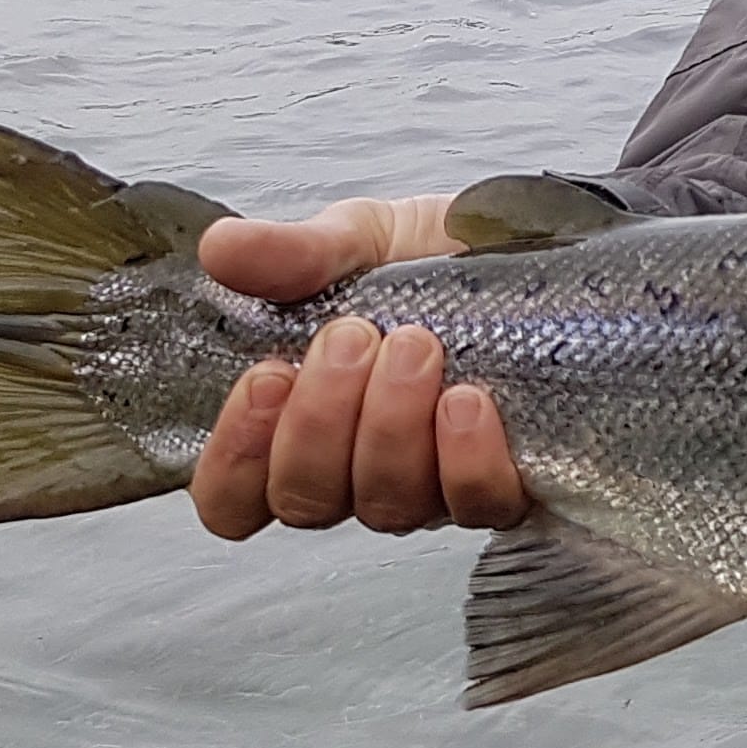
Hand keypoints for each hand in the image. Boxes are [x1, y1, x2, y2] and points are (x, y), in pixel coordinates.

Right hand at [189, 196, 528, 540]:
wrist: (526, 249)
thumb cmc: (427, 261)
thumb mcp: (356, 241)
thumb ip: (289, 255)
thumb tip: (220, 248)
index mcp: (298, 424)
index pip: (231, 497)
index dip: (235, 456)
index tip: (267, 374)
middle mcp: (355, 472)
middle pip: (306, 500)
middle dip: (321, 419)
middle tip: (355, 336)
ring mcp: (428, 487)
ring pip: (386, 506)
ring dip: (392, 427)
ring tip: (415, 345)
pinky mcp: (503, 482)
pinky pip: (476, 504)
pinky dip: (465, 458)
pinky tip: (467, 400)